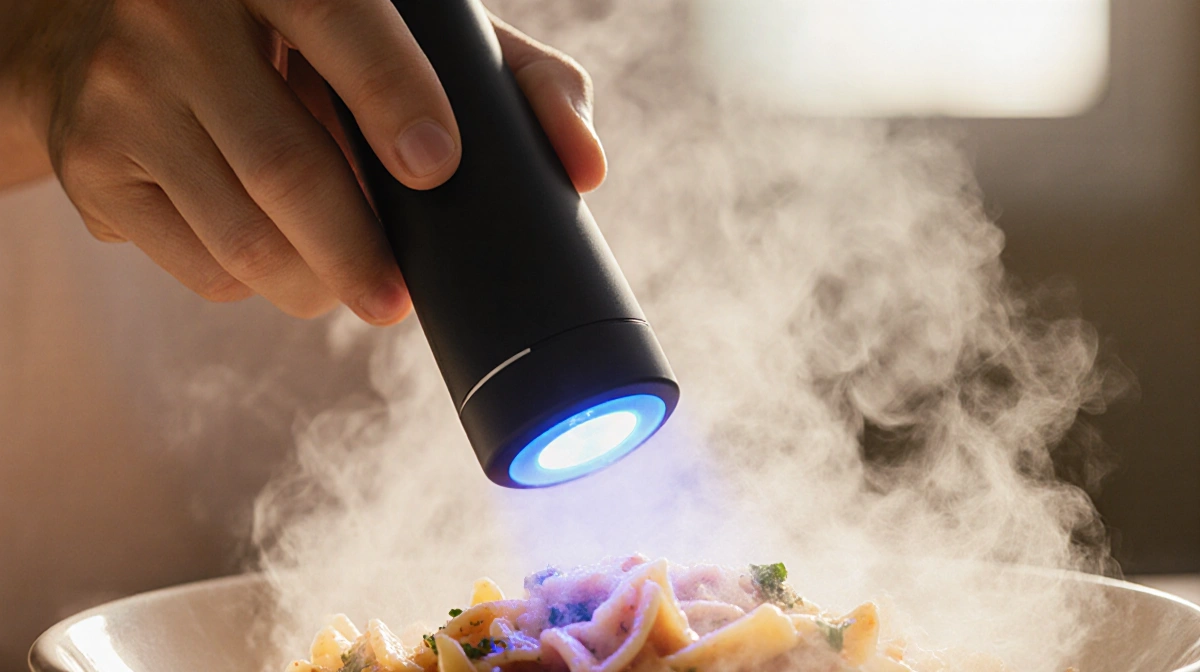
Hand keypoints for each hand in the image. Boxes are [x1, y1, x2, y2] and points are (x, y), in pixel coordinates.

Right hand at [3, 0, 605, 323]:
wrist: (104, 27)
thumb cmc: (293, 35)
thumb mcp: (390, 27)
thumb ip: (501, 74)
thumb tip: (586, 166)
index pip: (340, 22)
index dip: (392, 97)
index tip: (438, 167)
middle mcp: (181, 19)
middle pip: (286, 165)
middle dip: (359, 253)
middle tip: (400, 302)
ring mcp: (124, 95)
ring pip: (242, 234)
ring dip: (315, 285)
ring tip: (356, 290)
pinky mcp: (92, 169)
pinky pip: (198, 264)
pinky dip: (258, 283)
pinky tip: (283, 262)